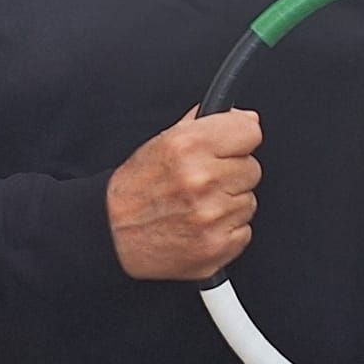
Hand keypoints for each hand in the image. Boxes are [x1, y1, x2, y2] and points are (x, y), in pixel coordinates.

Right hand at [106, 107, 262, 280]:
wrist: (111, 234)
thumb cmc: (135, 189)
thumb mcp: (162, 141)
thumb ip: (205, 123)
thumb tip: (245, 117)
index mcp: (188, 146)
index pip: (250, 131)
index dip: (240, 138)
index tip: (232, 146)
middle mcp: (201, 179)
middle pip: (252, 168)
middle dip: (231, 173)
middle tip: (202, 181)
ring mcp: (211, 215)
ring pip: (249, 201)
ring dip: (229, 203)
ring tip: (197, 205)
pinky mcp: (217, 246)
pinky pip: (244, 231)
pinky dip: (226, 231)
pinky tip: (200, 225)